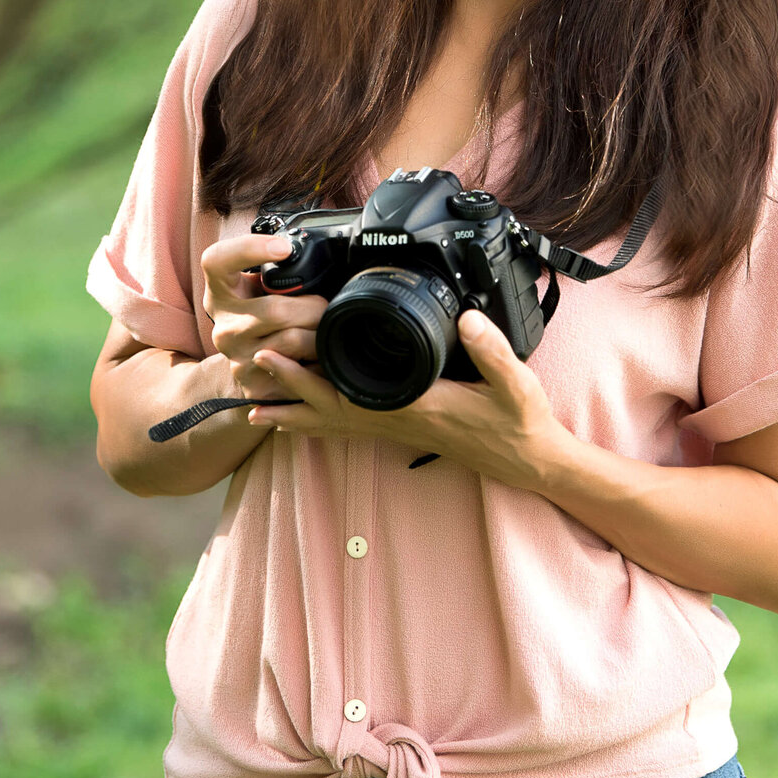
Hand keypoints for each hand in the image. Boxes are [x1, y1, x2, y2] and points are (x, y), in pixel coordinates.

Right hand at [200, 232, 329, 403]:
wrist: (255, 370)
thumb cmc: (268, 319)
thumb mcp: (263, 290)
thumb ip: (277, 273)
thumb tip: (310, 251)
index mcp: (221, 292)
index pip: (216, 261)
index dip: (249, 249)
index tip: (284, 248)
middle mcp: (223, 326)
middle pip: (275, 310)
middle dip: (313, 308)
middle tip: (327, 309)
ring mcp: (236, 358)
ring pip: (291, 341)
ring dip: (319, 335)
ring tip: (325, 332)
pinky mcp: (254, 385)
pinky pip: (300, 371)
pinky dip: (318, 362)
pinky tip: (320, 357)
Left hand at [248, 309, 571, 490]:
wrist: (531, 459)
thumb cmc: (521, 422)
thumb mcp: (516, 383)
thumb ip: (492, 350)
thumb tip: (466, 317)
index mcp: (416, 406)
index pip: (347, 394)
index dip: (306, 378)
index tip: (274, 354)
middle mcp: (398, 423)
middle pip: (327, 411)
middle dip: (285, 392)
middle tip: (246, 372)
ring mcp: (399, 430)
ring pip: (334, 425)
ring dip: (294, 413)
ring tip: (254, 406)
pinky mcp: (404, 431)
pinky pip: (350, 429)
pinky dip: (320, 423)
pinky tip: (302, 421)